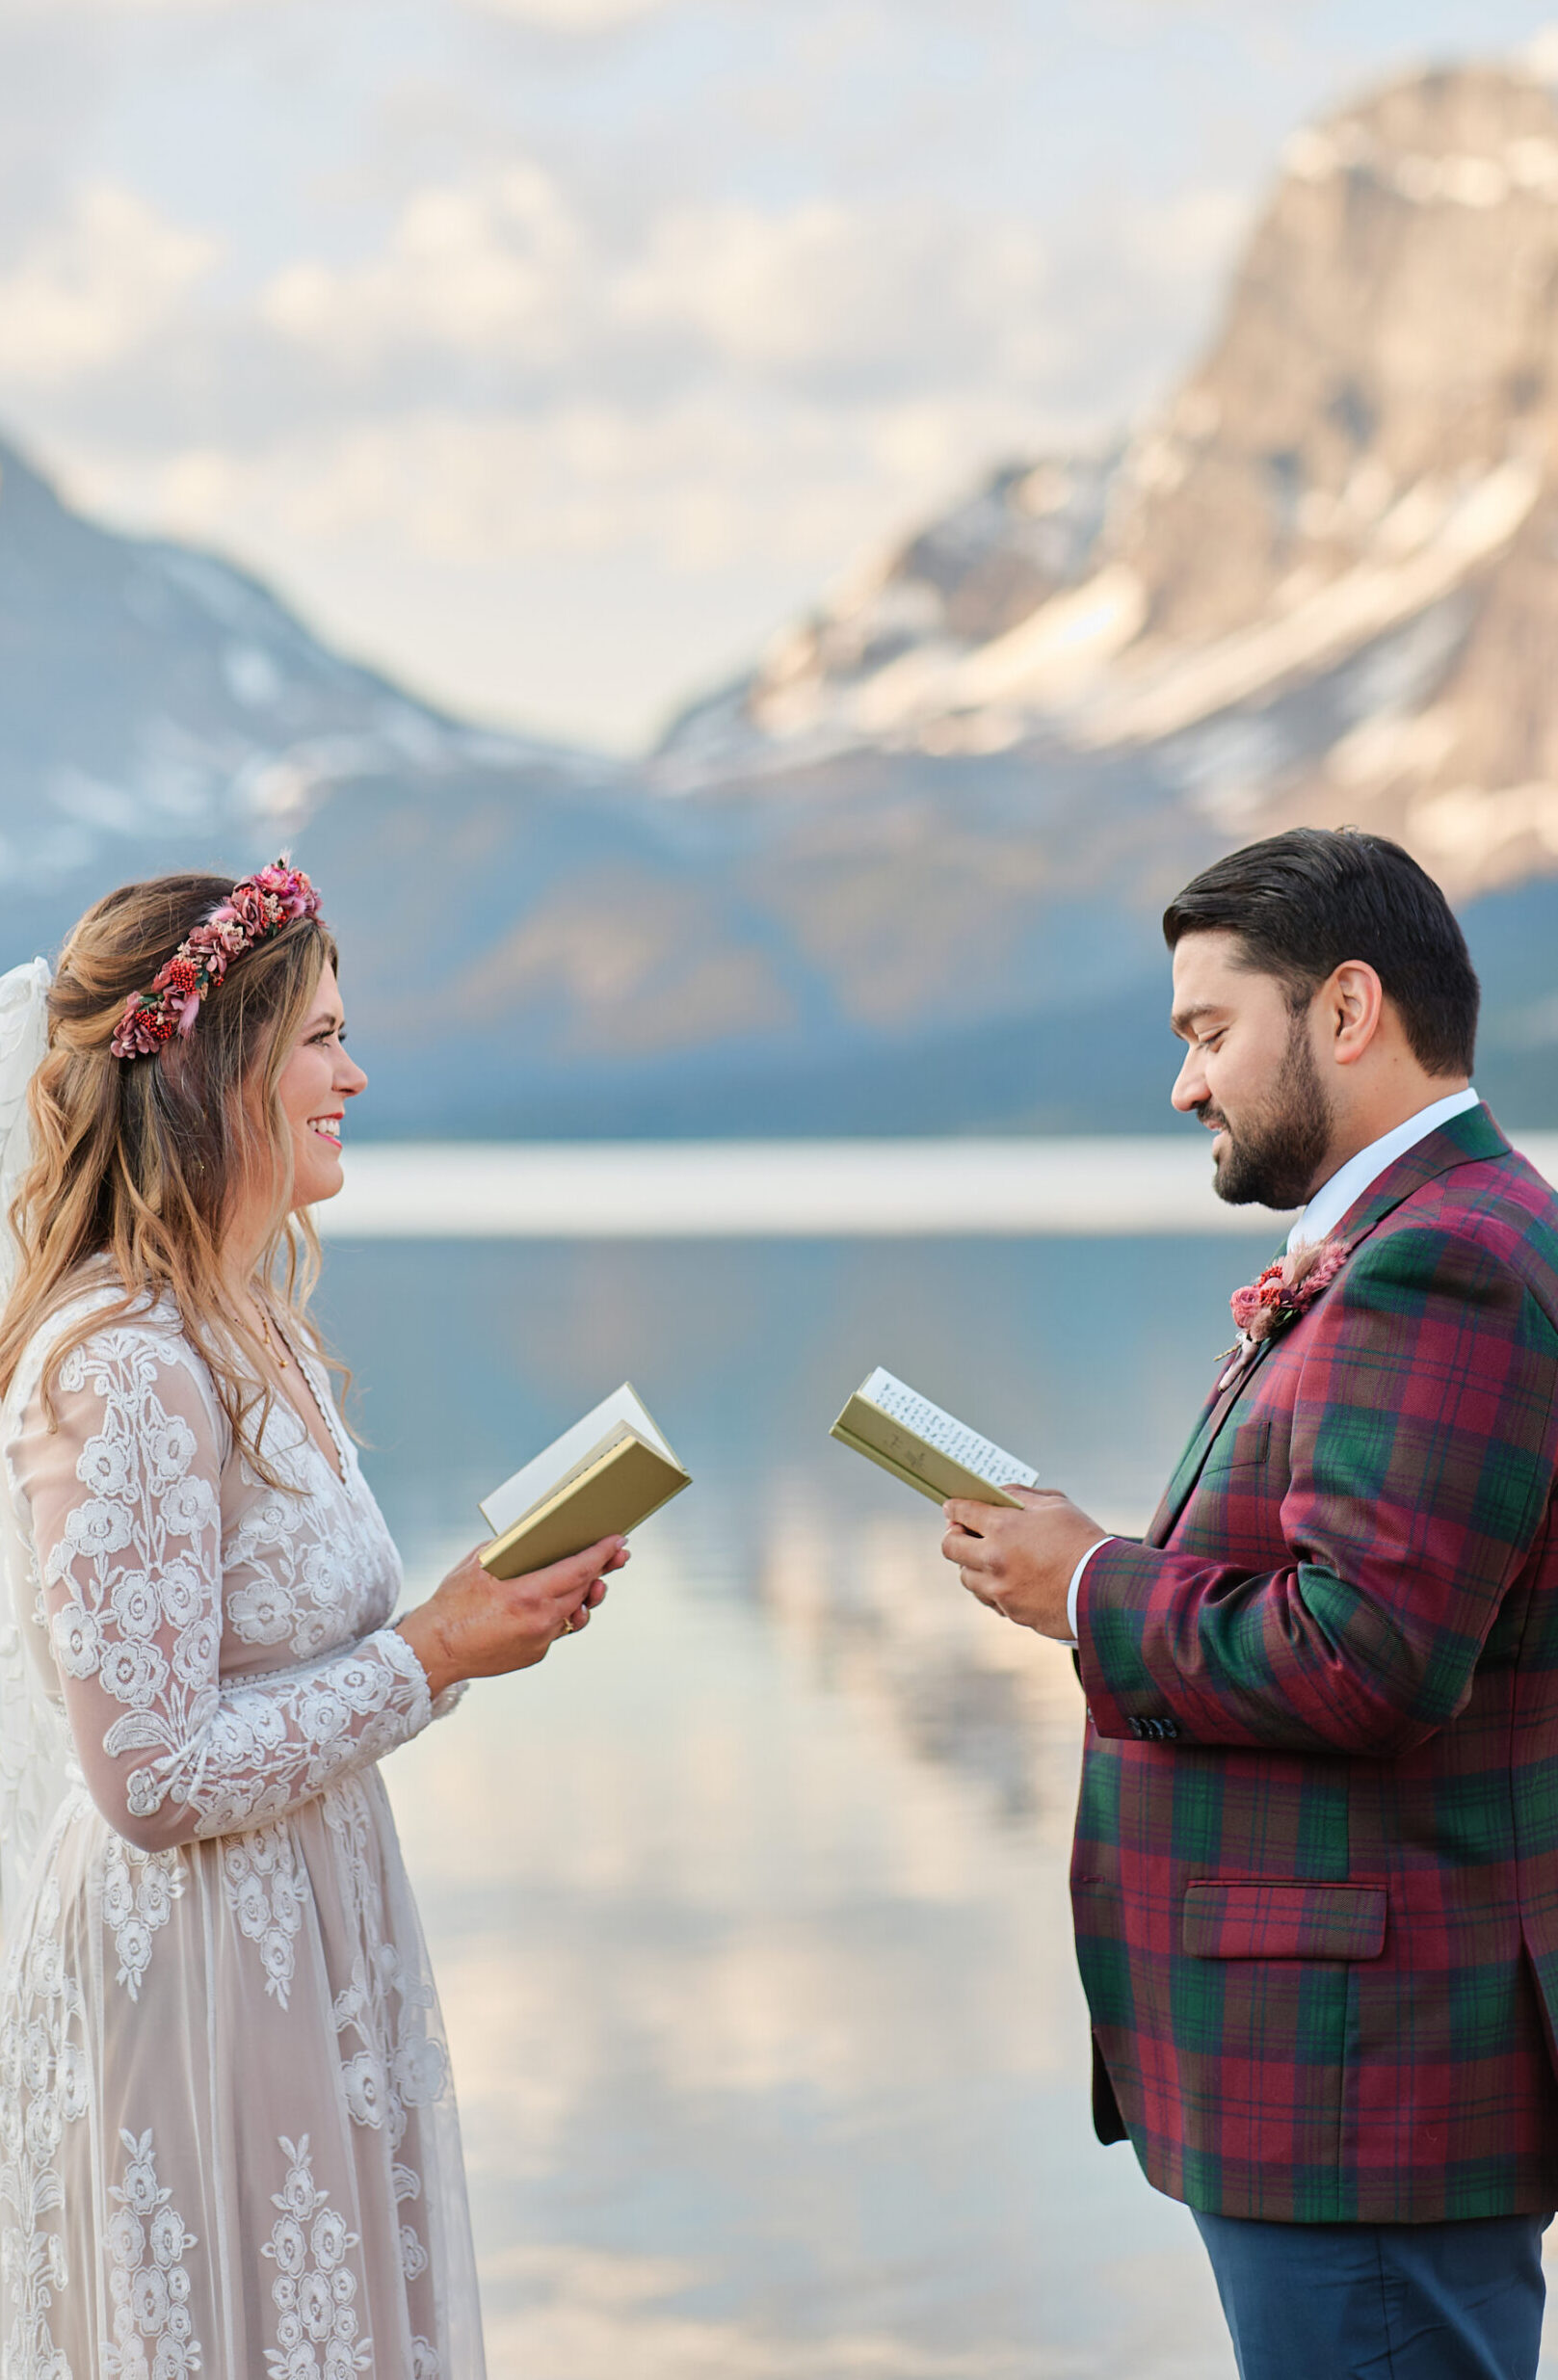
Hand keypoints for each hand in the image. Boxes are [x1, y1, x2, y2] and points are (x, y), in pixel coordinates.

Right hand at [396, 1535, 628, 1699]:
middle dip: (602, 1570)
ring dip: (588, 1595)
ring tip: (598, 1581)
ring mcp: (540, 1641)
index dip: (600, 1554)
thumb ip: (509, 1547)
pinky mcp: (535, 1654)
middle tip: (618, 1556)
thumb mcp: (478, 1564)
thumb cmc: (452, 1603)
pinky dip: (562, 1613)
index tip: (617, 1540)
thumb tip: (531, 1531)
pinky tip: (565, 1602)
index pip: (578, 1570)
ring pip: (575, 1613)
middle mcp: (540, 1621)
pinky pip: (557, 1628)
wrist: (435, 1651)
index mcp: (527, 1595)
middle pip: (583, 1590)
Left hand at [940, 1485, 1104, 1638]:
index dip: (953, 1507)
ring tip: (986, 1558)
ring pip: (966, 1577)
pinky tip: (1006, 1579)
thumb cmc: (1084, 1541)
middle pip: (951, 1547)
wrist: (1106, 1590)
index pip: (961, 1512)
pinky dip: (991, 1588)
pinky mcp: (1011, 1611)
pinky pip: (989, 1598)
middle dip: (953, 1535)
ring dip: (971, 1565)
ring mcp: (1000, 1590)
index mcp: (1003, 1527)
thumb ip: (1022, 1495)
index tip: (951, 1508)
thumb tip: (999, 1493)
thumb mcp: (1056, 1505)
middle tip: (962, 1532)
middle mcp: (994, 1560)